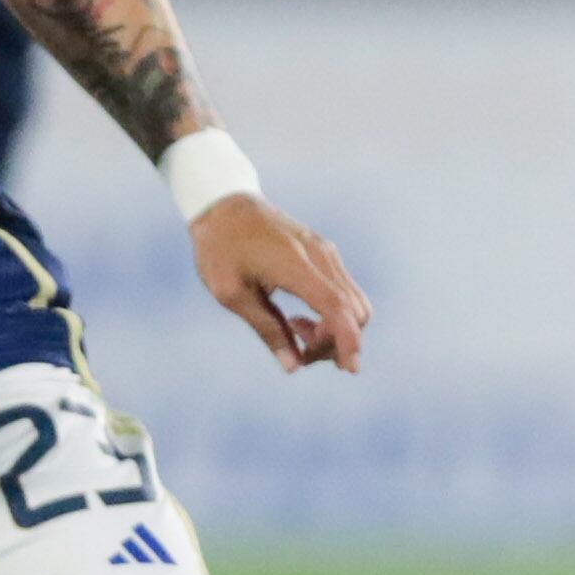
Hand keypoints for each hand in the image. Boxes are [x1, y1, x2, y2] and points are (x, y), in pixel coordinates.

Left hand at [192, 194, 368, 373]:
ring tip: (294, 329)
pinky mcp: (325, 253)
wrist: (224, 205)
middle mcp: (320, 256)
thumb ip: (266, 329)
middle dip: (336, 342)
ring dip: (334, 329)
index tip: (350, 369)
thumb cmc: (220, 248)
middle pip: (354, 311)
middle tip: (299, 352)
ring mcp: (326, 252)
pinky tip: (300, 316)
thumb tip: (293, 366)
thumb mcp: (231, 293)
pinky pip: (344, 291)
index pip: (337, 307)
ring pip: (354, 303)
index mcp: (295, 265)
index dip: (348, 340)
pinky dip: (333, 314)